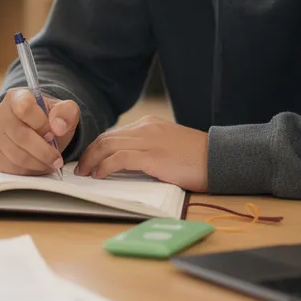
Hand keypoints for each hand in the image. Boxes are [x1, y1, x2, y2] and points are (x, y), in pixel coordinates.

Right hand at [0, 88, 80, 175]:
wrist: (36, 127)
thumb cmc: (49, 118)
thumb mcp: (64, 110)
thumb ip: (66, 113)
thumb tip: (58, 127)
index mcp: (16, 96)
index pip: (24, 107)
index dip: (41, 123)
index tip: (53, 132)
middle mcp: (0, 113)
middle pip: (21, 136)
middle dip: (44, 151)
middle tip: (57, 159)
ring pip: (16, 155)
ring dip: (38, 164)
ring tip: (50, 163)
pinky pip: (10, 167)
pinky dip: (28, 171)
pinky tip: (38, 166)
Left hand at [74, 116, 207, 191]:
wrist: (219, 158)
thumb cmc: (197, 158)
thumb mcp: (169, 145)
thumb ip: (148, 148)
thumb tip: (127, 162)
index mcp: (149, 124)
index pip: (114, 133)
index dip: (98, 147)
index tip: (89, 159)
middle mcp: (146, 128)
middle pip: (106, 138)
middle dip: (90, 153)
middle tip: (81, 168)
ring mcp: (148, 141)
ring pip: (108, 146)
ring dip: (92, 161)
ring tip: (85, 173)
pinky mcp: (152, 156)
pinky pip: (118, 159)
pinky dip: (104, 167)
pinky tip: (99, 176)